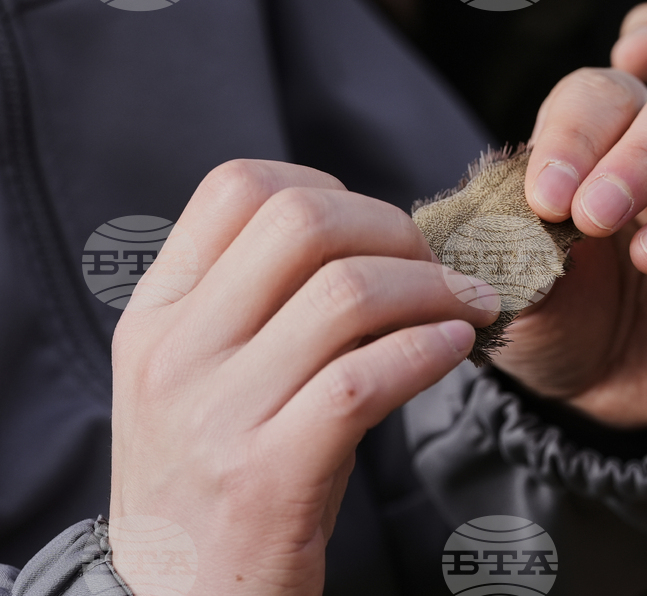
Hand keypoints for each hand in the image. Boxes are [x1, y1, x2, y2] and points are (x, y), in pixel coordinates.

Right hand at [109, 160, 499, 594]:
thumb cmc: (216, 476)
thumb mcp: (208, 376)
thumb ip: (265, 304)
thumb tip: (382, 243)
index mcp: (158, 314)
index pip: (237, 187)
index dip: (327, 188)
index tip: (376, 232)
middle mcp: (176, 352)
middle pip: (302, 222)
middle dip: (394, 230)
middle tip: (439, 266)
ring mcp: (216, 414)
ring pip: (348, 294)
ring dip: (433, 290)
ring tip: (470, 307)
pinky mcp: (267, 477)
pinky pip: (366, 379)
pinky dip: (428, 350)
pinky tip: (456, 347)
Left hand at [492, 69, 646, 427]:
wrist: (590, 393)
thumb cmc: (550, 317)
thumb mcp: (512, 288)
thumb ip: (508, 252)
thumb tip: (506, 233)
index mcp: (599, 148)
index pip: (601, 97)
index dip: (576, 135)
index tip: (547, 200)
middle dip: (644, 156)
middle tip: (596, 216)